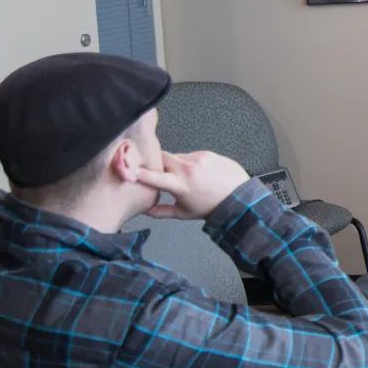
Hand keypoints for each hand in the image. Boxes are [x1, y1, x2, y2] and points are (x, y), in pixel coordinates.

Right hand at [133, 151, 251, 219]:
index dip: (140, 173)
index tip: (129, 170)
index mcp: (180, 185)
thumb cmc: (211, 207)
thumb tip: (145, 210)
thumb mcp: (184, 213)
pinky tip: (196, 173)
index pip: (154, 176)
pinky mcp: (207, 153)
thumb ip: (161, 211)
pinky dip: (188, 162)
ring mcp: (198, 159)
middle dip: (157, 163)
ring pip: (176, 156)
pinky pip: (190, 155)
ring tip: (183, 177)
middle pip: (162, 158)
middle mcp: (188, 169)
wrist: (238, 197)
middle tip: (159, 172)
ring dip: (174, 164)